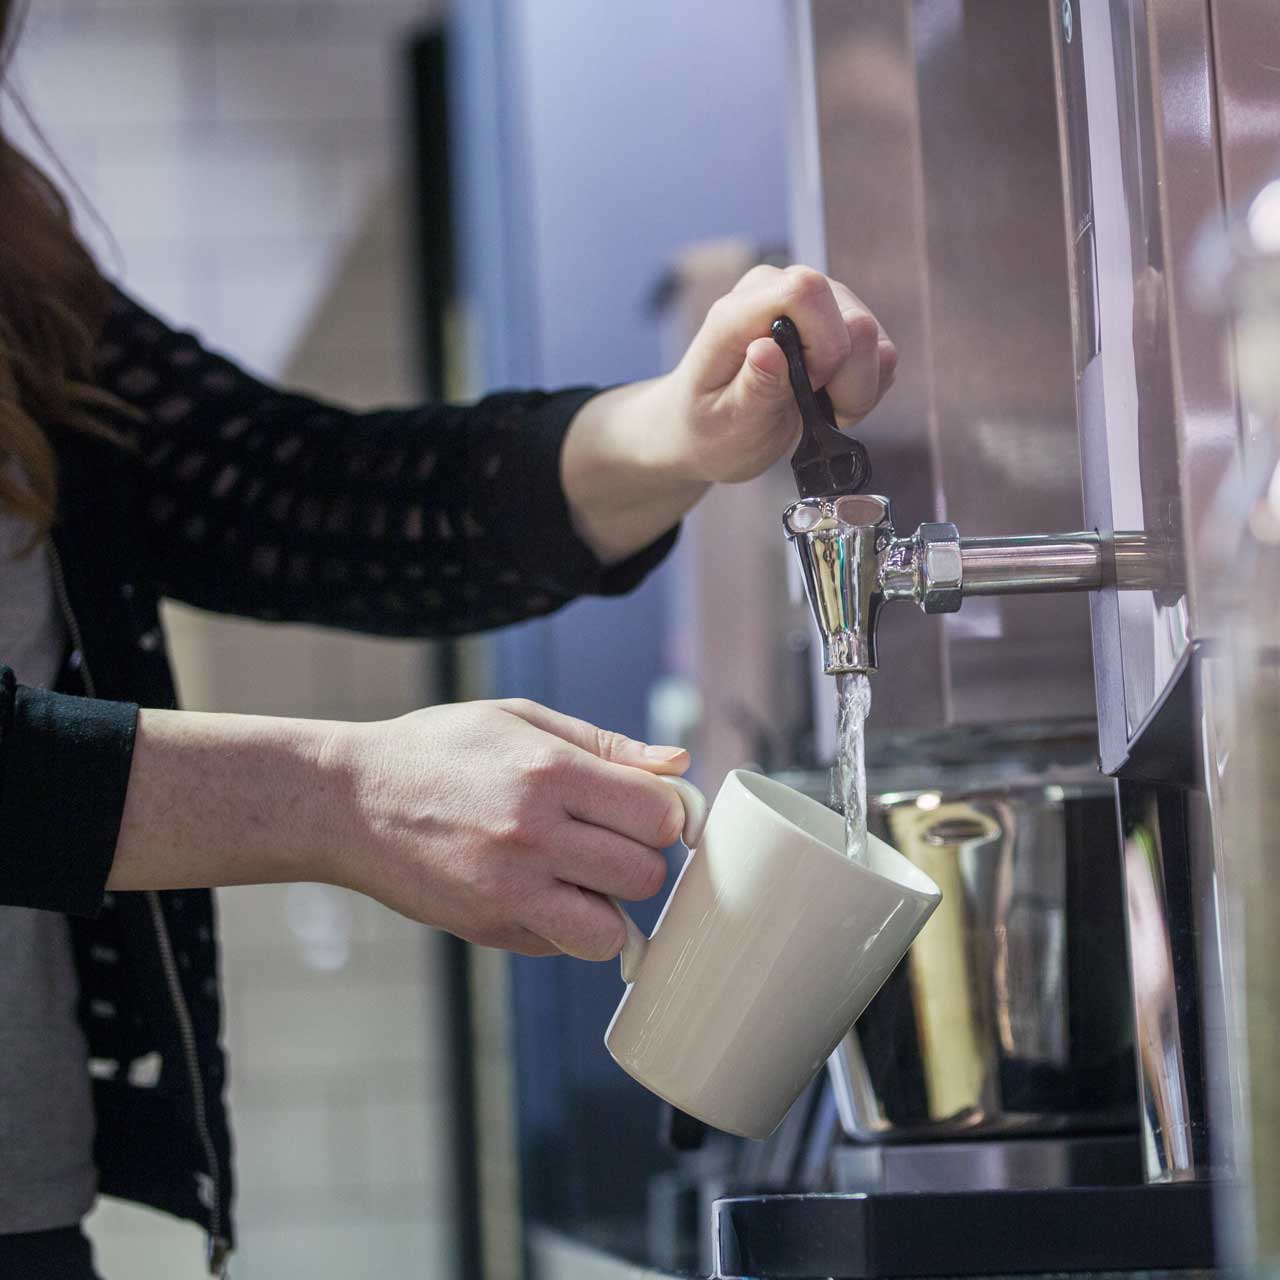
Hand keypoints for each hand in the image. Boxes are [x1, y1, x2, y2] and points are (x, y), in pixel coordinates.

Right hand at [326, 699, 689, 957]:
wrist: (349, 800)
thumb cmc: (440, 750)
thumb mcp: (520, 720)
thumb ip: (605, 744)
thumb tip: (677, 765)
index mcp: (548, 770)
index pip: (658, 814)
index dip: (663, 813)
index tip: (644, 810)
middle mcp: (532, 834)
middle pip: (645, 873)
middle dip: (638, 858)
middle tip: (605, 839)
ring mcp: (508, 889)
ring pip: (613, 928)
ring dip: (609, 904)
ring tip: (578, 873)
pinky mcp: (487, 928)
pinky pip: (563, 946)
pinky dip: (566, 926)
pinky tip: (537, 890)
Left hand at [665, 263, 896, 483]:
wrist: (709, 433)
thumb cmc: (708, 430)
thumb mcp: (723, 424)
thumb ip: (752, 388)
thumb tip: (769, 350)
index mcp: (739, 310)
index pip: (806, 291)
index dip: (822, 347)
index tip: (804, 388)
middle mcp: (779, 291)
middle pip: (852, 318)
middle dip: (845, 378)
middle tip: (809, 410)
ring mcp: (814, 304)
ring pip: (873, 336)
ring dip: (856, 387)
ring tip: (816, 410)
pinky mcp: (839, 324)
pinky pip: (880, 352)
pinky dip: (863, 387)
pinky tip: (830, 402)